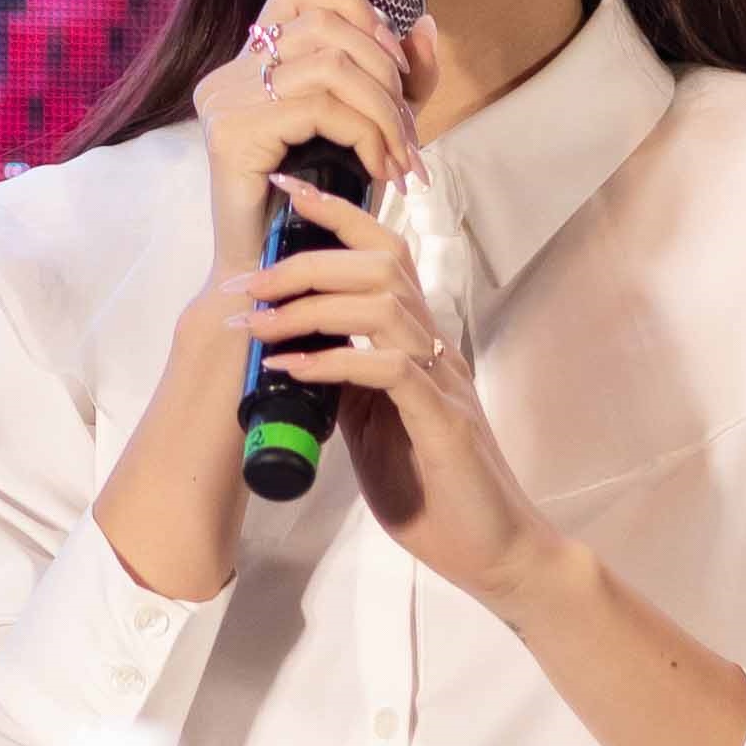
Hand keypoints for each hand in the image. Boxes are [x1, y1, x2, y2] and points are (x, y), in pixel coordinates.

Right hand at [188, 0, 431, 300]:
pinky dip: (366, 134)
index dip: (360, 11)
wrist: (273, 280)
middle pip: (327, 25)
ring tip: (402, 159)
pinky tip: (380, 169)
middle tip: (411, 134)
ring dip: (385, 112)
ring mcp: (224, 99)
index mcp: (250, 63)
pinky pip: (320, 108)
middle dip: (388, 76)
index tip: (397, 69)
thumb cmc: (320, 209)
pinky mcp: (232, 133)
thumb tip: (424, 23)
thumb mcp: (373, 130)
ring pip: (330, 66)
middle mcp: (228, 72)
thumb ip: (402, 81)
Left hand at [244, 169, 551, 597]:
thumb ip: (349, 387)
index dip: (338, 216)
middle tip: (250, 280)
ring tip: (260, 324)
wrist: (495, 551)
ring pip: (382, 308)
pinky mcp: (443, 424)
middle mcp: (435, 351)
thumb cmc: (437, 493)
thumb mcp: (376, 428)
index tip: (286, 194)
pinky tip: (294, 369)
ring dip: (311, 308)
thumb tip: (301, 356)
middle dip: (308, 260)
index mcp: (418, 346)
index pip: (383, 259)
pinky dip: (335, 361)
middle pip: (380, 266)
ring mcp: (443, 384)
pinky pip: (387, 371)